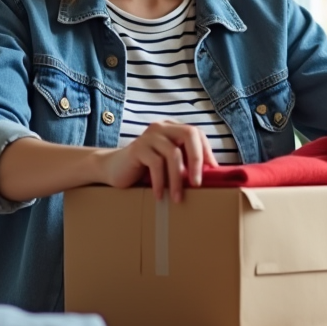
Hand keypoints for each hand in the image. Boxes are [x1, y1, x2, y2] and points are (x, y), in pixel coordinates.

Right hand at [99, 121, 217, 201]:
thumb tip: (212, 176)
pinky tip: (159, 196)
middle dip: (197, 160)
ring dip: (178, 179)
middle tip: (198, 184)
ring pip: (173, 153)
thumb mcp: (167, 164)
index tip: (213, 171)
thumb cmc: (145, 169)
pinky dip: (160, 182)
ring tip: (178, 198)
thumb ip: (185, 163)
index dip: (206, 151)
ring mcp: (149, 136)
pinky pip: (156, 164)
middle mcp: (162, 127)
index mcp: (172, 129)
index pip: (196, 133)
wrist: (113, 169)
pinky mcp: (138, 148)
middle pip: (189, 135)